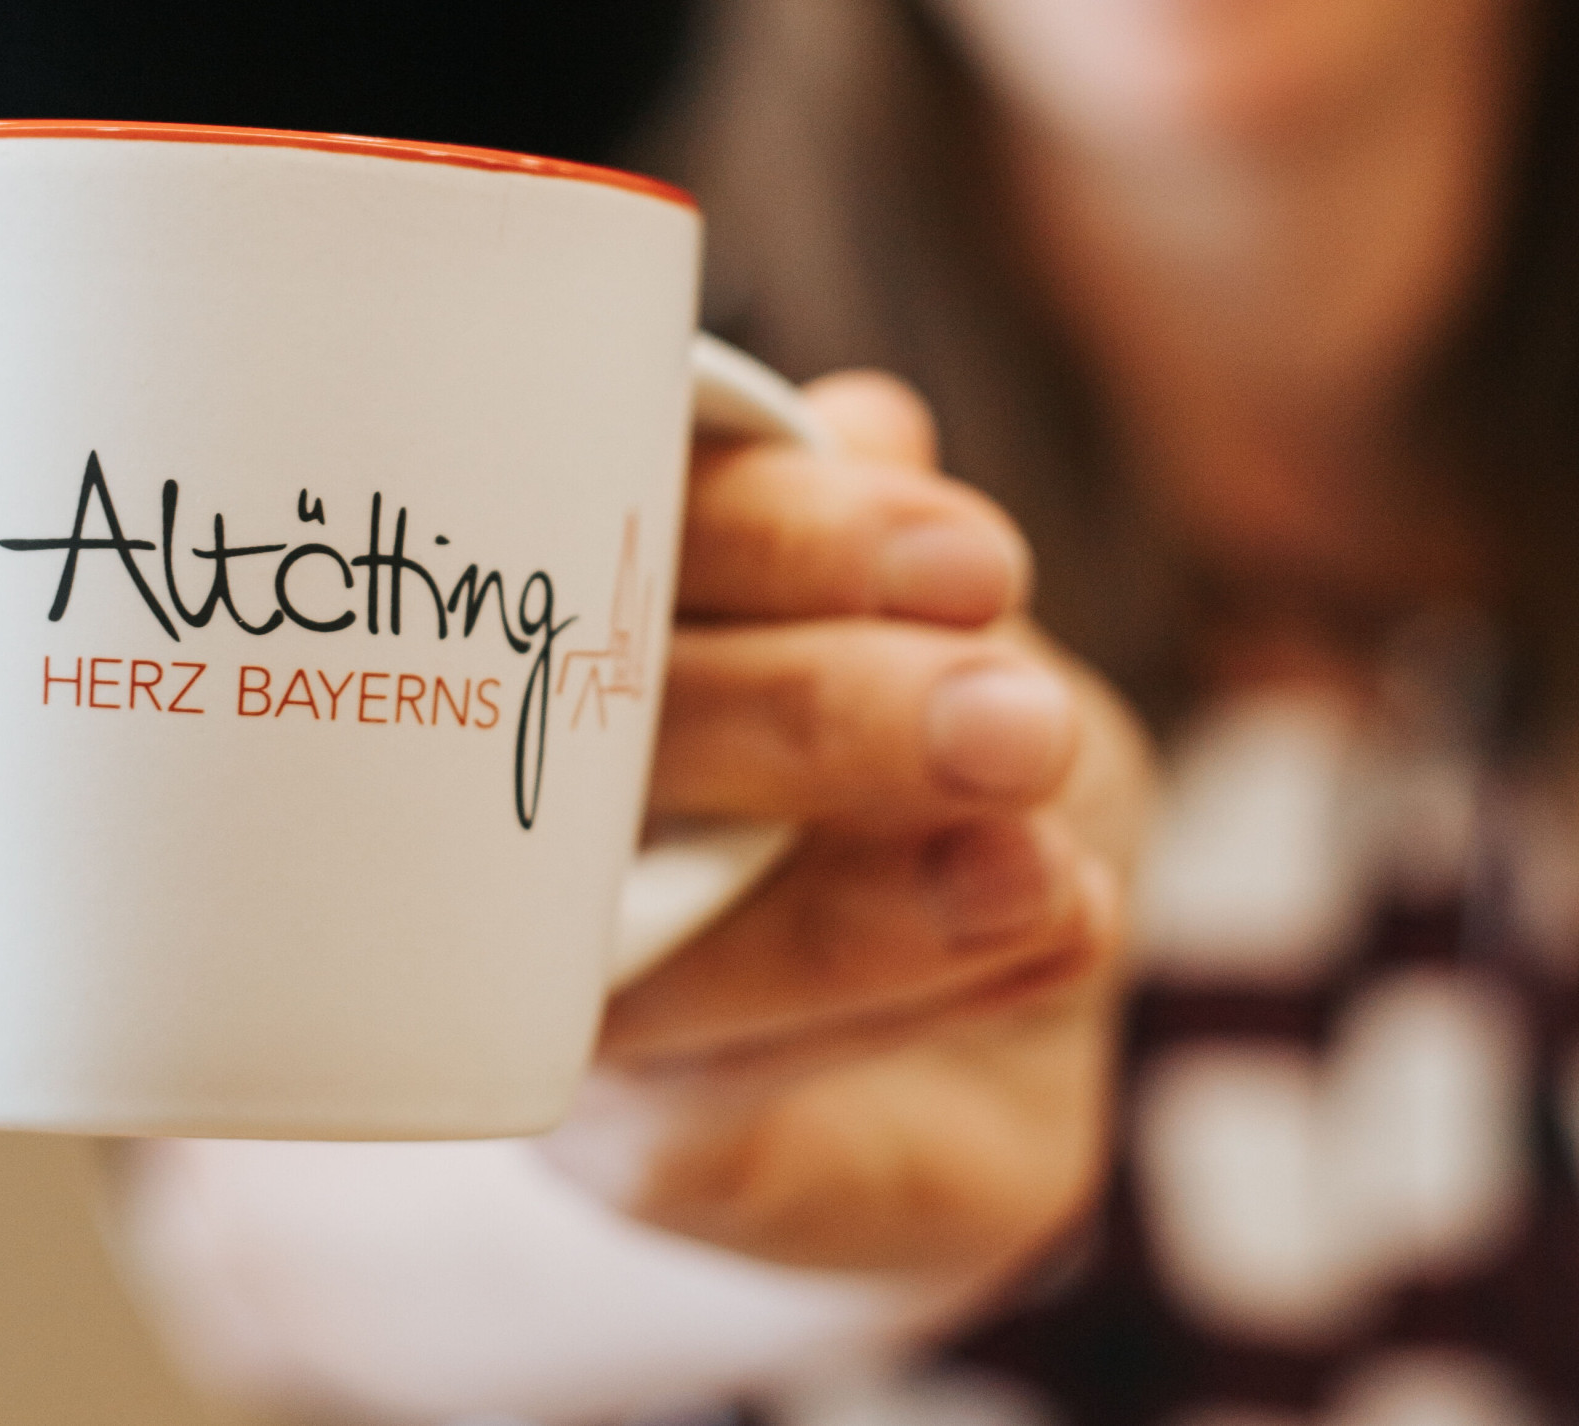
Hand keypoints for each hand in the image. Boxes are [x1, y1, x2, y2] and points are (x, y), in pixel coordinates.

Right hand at [544, 373, 1152, 1285]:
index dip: (797, 536)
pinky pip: (738, 1100)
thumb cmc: (911, 772)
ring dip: (867, 902)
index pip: (634, 536)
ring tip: (1045, 864)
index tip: (976, 561)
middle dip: (828, 718)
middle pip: (615, 732)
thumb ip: (867, 529)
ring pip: (654, 944)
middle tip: (1020, 722)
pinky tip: (1058, 926)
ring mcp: (558, 977)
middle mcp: (520, 784)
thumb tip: (873, 432)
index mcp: (565, 600)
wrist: (962, 1035)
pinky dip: (909, 1004)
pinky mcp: (636, 1146)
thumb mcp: (928, 624)